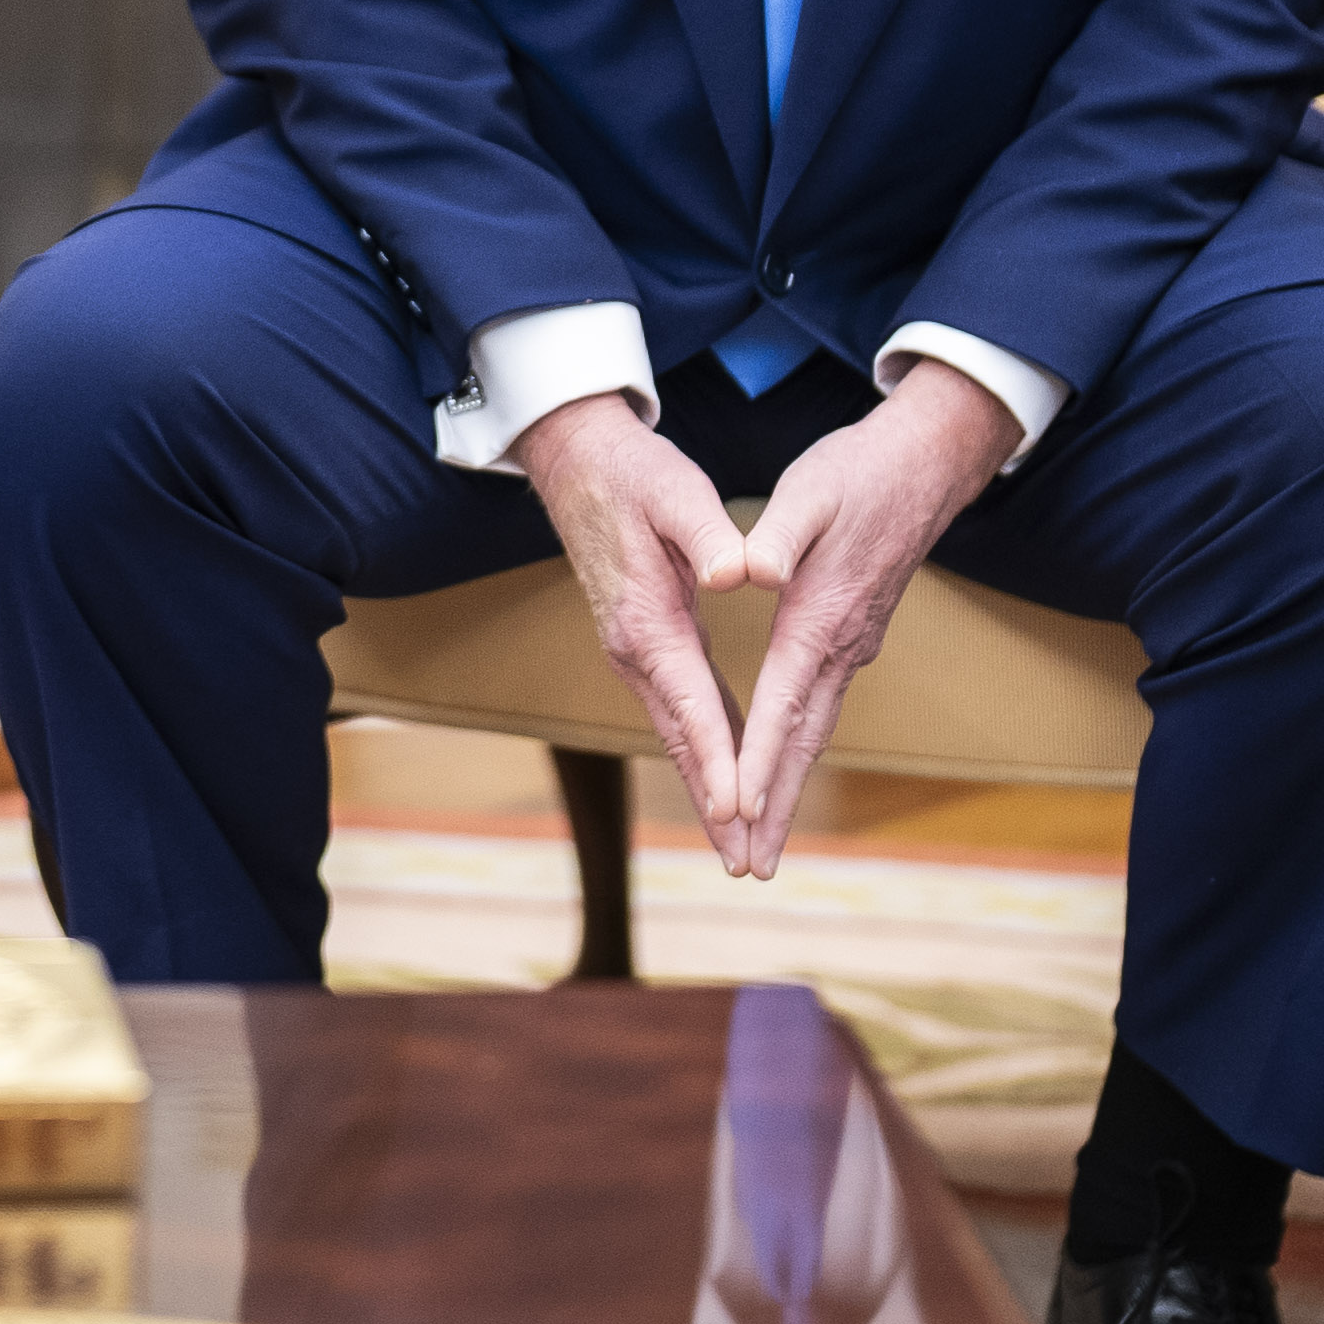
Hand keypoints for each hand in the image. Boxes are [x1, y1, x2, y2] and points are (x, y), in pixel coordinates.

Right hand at [515, 394, 752, 850]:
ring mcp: (636, 653)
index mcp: (647, 620)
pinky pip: (681, 711)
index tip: (738, 807)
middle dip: (714, 802)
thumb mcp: (677, 492)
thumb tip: (740, 573)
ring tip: (739, 843)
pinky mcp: (644, 646)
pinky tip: (728, 777)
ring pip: (679, 733)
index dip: (718, 757)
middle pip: (682, 739)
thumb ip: (710, 534)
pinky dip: (705, 751)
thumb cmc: (634, 475)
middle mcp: (635, 650)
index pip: (691, 701)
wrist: (578, 462)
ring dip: (710, 788)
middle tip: (745, 861)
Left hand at [711, 370, 1017, 877]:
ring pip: (816, 731)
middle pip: (805, 742)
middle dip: (778, 806)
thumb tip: (751, 572)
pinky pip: (821, 709)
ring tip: (764, 841)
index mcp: (821, 616)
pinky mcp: (853, 638)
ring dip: (789, 789)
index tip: (738, 811)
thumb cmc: (859, 472)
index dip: (760, 760)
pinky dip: (799, 750)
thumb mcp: (808, 490)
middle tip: (754, 867)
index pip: (784, 704)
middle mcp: (842, 646)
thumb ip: (776, 533)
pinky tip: (785, 769)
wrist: (926, 464)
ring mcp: (853, 647)